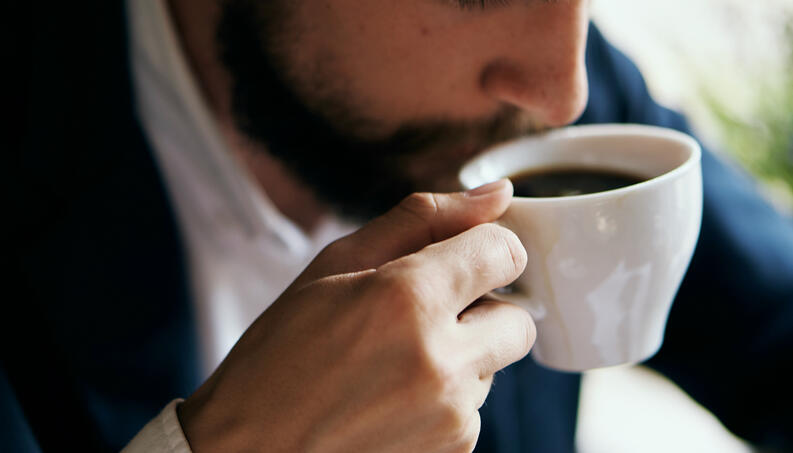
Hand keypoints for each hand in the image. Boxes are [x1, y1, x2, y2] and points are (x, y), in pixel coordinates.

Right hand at [178, 179, 535, 452]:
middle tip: (425, 313)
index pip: (505, 252)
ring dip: (463, 354)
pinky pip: (475, 406)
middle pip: (519, 316)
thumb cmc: (280, 354)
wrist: (249, 450)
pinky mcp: (454, 451)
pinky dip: (448, 395)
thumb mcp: (335, 266)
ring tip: (394, 362)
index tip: (460, 258)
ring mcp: (452, 415)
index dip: (485, 249)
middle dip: (485, 308)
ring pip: (496, 364)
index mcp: (408, 298)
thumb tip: (497, 193)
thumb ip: (423, 219)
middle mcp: (441, 360)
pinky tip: (394, 396)